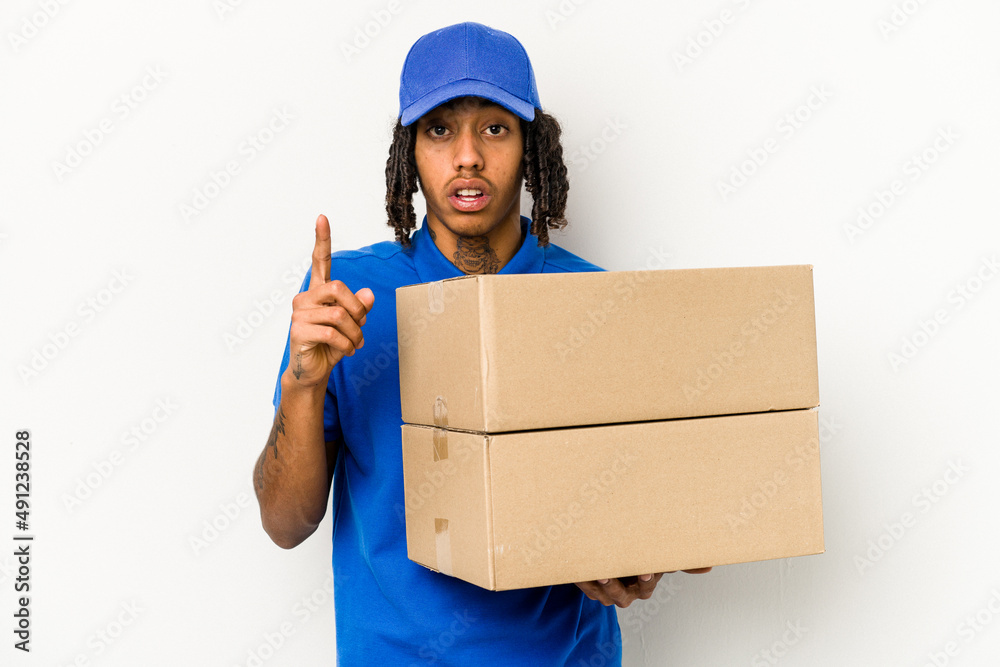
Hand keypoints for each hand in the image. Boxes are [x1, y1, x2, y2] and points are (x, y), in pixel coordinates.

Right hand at [286, 214, 374, 387]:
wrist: (313, 370)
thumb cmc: (331, 345)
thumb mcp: (352, 325)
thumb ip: (360, 308)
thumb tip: (368, 294)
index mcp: (318, 292)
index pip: (319, 261)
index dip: (322, 240)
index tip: (322, 218)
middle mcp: (305, 299)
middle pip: (339, 288)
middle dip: (357, 309)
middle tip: (361, 327)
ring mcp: (299, 314)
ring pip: (339, 314)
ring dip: (355, 333)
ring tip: (355, 344)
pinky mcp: (299, 332)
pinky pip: (332, 333)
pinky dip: (347, 344)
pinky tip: (347, 351)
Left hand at [575, 569, 711, 607]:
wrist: (612, 560)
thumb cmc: (638, 560)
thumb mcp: (658, 558)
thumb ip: (680, 562)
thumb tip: (709, 566)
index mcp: (644, 584)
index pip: (646, 585)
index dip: (645, 579)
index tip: (645, 571)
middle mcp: (627, 593)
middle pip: (621, 595)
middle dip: (615, 586)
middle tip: (607, 575)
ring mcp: (608, 592)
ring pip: (602, 594)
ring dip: (597, 586)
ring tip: (593, 572)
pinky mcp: (592, 589)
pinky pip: (587, 589)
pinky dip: (583, 580)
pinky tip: (580, 570)